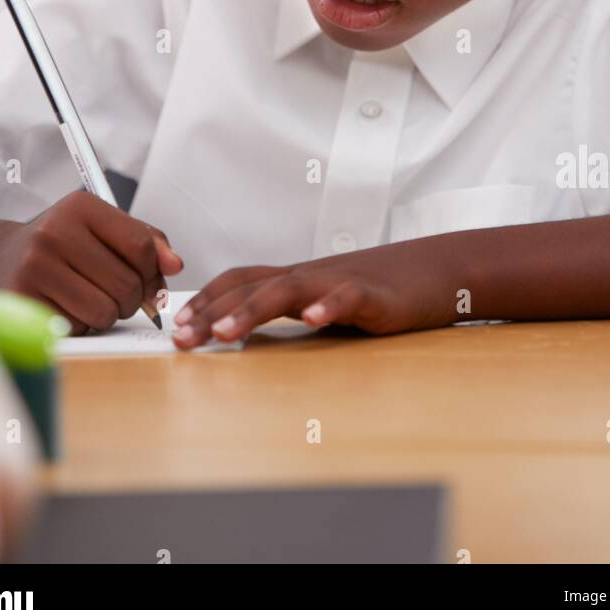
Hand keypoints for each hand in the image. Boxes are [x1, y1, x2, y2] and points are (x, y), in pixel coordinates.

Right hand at [0, 193, 182, 333]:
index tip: (148, 281)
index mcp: (81, 207)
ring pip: (106, 311)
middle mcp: (56, 232)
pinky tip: (64, 308)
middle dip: (131, 299)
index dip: (153, 272)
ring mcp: (37, 266)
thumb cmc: (58, 246)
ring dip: (106, 315)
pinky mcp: (24, 299)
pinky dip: (80, 324)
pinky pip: (78, 326)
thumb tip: (174, 264)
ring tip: (88, 300)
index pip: (141, 244)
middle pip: (127, 283)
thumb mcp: (98, 228)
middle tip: (115, 295)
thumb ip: (144, 240)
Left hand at [171, 240, 453, 347]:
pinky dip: (328, 305)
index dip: (206, 299)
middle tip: (182, 338)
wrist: (432, 271)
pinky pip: (347, 296)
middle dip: (212, 311)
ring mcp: (338, 281)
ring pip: (287, 289)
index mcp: (294, 279)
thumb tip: (241, 331)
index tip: (176, 326)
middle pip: (252, 286)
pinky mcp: (373, 293)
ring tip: (223, 332)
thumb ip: (287, 311)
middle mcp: (309, 275)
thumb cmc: (375, 291)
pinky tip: (312, 318)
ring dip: (251, 310)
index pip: (240, 281)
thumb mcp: (321, 300)